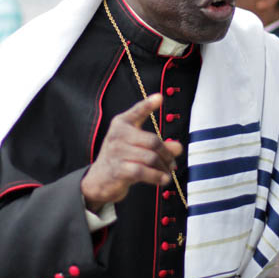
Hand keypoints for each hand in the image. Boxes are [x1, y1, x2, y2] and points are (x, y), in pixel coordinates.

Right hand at [81, 94, 183, 211]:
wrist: (100, 179)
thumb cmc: (121, 158)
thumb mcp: (137, 146)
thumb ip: (157, 144)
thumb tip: (178, 148)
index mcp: (121, 124)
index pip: (137, 112)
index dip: (148, 105)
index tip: (160, 98)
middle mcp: (117, 135)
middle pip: (153, 141)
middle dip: (167, 154)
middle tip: (172, 162)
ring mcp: (117, 152)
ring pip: (151, 158)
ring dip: (164, 167)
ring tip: (168, 172)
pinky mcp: (118, 170)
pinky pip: (143, 171)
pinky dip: (157, 177)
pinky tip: (164, 179)